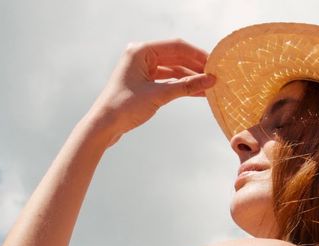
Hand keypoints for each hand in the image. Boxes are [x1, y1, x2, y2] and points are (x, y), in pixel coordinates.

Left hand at [89, 38, 214, 145]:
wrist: (104, 126)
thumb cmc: (124, 107)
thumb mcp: (158, 95)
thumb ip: (186, 86)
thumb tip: (209, 80)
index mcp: (141, 51)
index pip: (176, 47)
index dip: (197, 55)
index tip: (214, 63)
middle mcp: (141, 56)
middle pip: (176, 57)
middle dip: (195, 67)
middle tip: (215, 76)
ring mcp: (142, 69)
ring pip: (173, 70)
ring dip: (190, 78)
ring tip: (209, 86)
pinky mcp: (143, 83)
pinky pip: (167, 80)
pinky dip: (181, 86)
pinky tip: (196, 92)